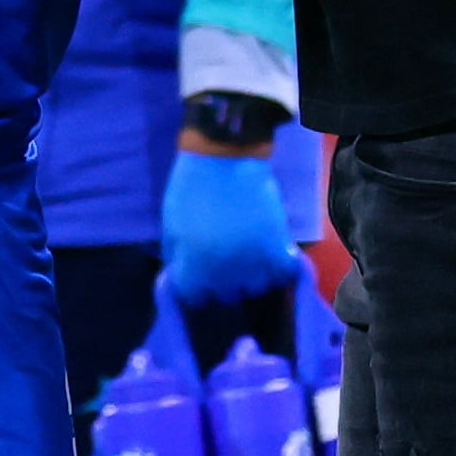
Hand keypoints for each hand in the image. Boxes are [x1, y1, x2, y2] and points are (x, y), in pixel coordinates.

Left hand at [159, 147, 302, 309]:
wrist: (224, 158)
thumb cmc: (190, 189)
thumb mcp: (171, 227)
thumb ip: (177, 258)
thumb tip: (181, 277)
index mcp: (193, 268)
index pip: (195, 298)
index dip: (197, 285)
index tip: (201, 274)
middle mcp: (223, 274)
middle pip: (227, 295)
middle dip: (225, 281)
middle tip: (227, 260)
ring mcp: (253, 263)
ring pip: (257, 287)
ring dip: (254, 274)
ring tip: (252, 255)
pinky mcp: (277, 248)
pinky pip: (283, 273)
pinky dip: (280, 266)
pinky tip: (274, 253)